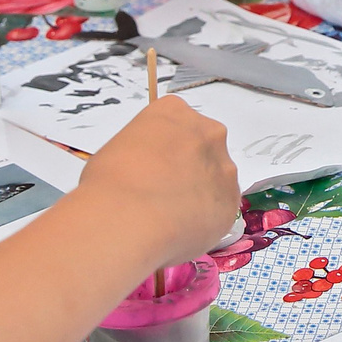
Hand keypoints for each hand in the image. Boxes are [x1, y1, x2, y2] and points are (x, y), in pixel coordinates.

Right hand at [79, 96, 240, 266]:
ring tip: (169, 216)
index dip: (163, 150)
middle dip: (188, 168)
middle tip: (163, 192)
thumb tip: (146, 175)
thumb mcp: (117, 150)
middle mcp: (208, 132)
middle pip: (203, 148)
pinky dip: (205, 221)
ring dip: (199, 195)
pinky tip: (181, 230)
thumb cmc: (110, 182)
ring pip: (215, 180)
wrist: (127, 217)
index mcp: (175, 112)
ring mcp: (224, 167)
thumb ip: (143, 153)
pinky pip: (220, 211)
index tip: (151, 167)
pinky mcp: (231, 202)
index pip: (176, 124)